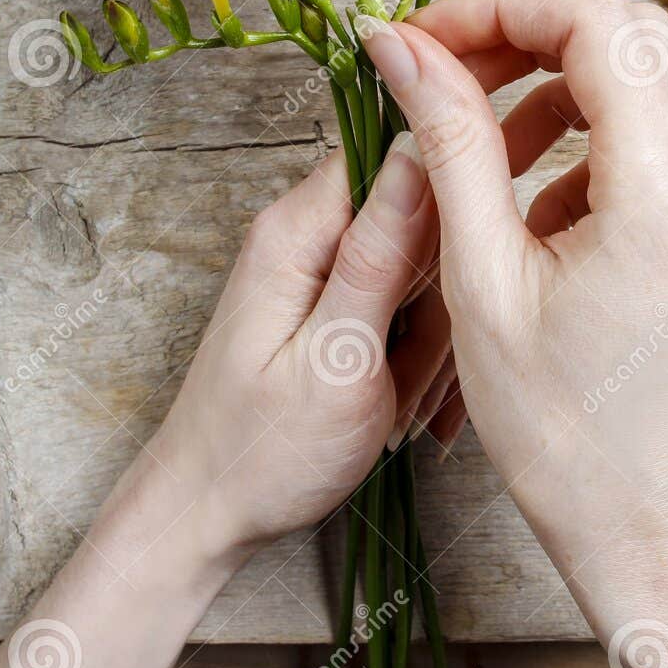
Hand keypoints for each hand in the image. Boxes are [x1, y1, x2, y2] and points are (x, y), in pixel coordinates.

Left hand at [158, 140, 444, 553]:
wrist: (209, 511)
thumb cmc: (265, 453)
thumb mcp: (338, 359)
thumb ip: (378, 258)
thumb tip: (416, 157)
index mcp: (297, 233)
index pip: (396, 156)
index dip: (446, 204)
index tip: (458, 274)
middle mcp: (303, 236)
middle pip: (417, 218)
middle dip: (439, 292)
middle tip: (412, 367)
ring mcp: (318, 271)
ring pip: (421, 269)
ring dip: (429, 336)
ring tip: (396, 397)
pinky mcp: (333, 305)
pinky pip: (404, 307)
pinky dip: (413, 355)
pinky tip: (397, 401)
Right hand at [357, 0, 667, 667]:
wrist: (652, 531)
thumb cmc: (562, 437)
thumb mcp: (480, 282)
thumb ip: (447, 142)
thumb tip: (403, 45)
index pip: (597, 24)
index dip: (499, 8)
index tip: (422, 39)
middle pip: (632, 35)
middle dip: (527, 33)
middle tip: (441, 69)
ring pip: (650, 83)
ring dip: (557, 87)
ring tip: (475, 145)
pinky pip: (663, 142)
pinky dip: (591, 142)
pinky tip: (529, 205)